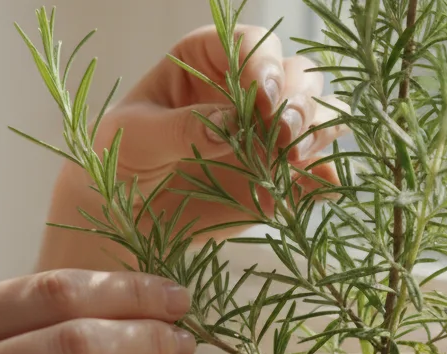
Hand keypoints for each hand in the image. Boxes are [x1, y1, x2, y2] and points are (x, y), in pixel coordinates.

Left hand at [64, 24, 348, 238]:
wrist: (126, 216)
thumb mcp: (135, 138)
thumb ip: (179, 128)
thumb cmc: (121, 160)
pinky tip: (316, 186)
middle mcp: (247, 90)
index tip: (260, 100)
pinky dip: (325, 174)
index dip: (263, 64)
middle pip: (298, 75)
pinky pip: (319, 168)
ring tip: (294, 158)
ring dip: (318, 130)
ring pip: (320, 112)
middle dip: (298, 101)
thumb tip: (230, 124)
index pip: (250, 43)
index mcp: (206, 60)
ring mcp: (268, 132)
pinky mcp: (280, 174)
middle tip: (281, 135)